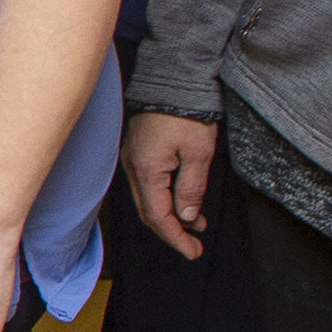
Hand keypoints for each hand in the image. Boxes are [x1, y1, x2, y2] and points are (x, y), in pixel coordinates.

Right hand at [124, 111, 218, 257]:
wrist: (171, 79)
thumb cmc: (186, 112)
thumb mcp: (198, 153)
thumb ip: (191, 188)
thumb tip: (186, 216)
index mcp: (146, 170)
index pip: (158, 216)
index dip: (176, 237)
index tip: (193, 252)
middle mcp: (133, 167)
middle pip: (148, 212)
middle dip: (171, 232)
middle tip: (194, 246)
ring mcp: (132, 159)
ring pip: (148, 199)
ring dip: (170, 215)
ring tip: (196, 224)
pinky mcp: (137, 151)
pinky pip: (147, 184)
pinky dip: (164, 198)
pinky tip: (182, 201)